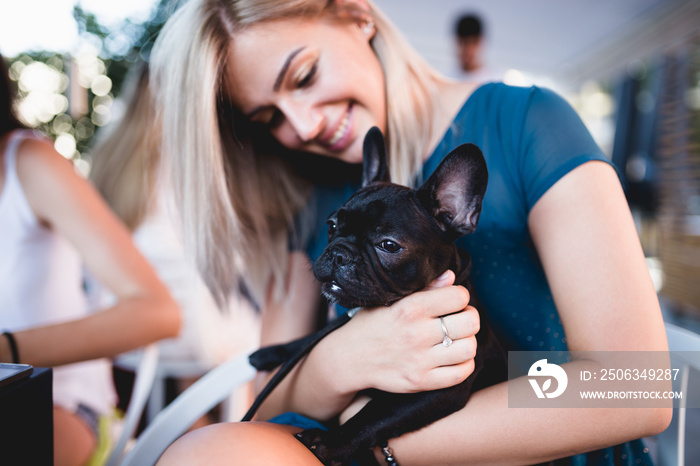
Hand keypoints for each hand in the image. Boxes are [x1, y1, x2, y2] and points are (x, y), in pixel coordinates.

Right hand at [344, 270, 479, 393]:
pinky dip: (464, 363)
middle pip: (470, 322)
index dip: (460, 296)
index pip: (459, 296)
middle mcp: (417, 334)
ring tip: (456, 338)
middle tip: (458, 318)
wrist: (349, 358)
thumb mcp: (391, 299)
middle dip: (468, 317)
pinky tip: (453, 356)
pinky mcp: (421, 381)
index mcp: (410, 308)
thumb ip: (424, 287)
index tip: (452, 300)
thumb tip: (451, 277)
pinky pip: (461, 373)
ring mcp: (420, 360)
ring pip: (469, 348)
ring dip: (467, 340)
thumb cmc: (371, 323)